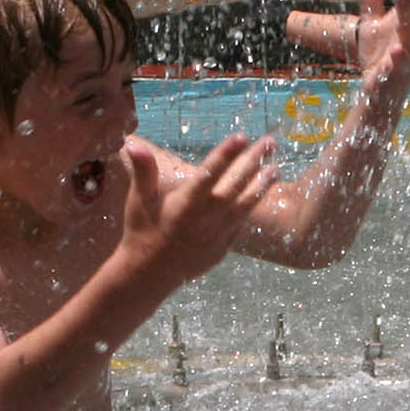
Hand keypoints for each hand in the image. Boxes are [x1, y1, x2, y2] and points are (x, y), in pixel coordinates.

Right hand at [114, 133, 275, 287]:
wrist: (149, 274)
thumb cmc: (142, 232)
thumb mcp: (139, 200)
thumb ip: (143, 170)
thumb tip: (133, 142)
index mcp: (186, 203)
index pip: (210, 172)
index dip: (226, 153)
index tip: (241, 136)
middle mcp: (206, 217)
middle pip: (235, 184)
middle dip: (253, 161)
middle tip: (269, 141)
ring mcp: (218, 233)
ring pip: (246, 204)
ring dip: (262, 185)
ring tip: (276, 168)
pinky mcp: (224, 246)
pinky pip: (242, 222)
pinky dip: (253, 207)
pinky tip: (261, 195)